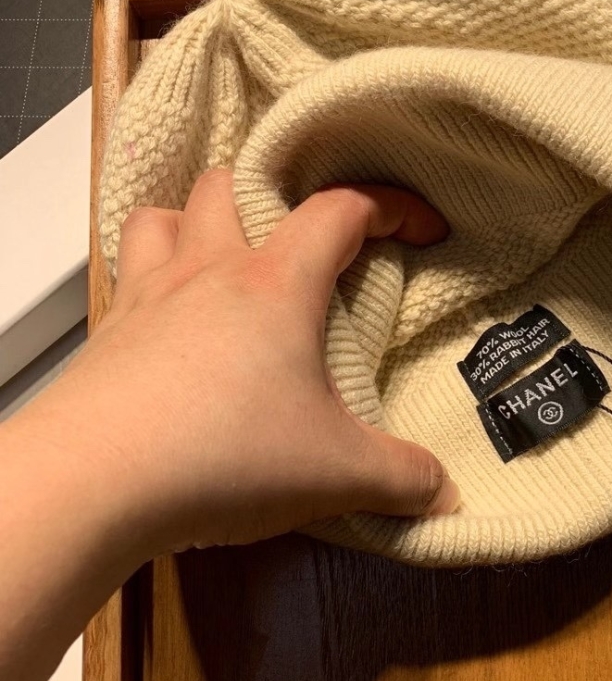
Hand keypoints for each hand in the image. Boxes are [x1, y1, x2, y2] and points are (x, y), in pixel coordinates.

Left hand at [29, 169, 460, 554]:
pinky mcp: (108, 334)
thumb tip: (448, 494)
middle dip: (276, 200)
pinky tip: (173, 326)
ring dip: (198, 224)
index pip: (341, 210)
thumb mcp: (337, 474)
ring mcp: (149, 296)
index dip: (391, 207)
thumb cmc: (228, 455)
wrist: (93, 483)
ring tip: (224, 264)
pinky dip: (154, 276)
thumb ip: (403, 478)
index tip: (423, 231)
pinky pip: (129, 274)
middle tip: (301, 250)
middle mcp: (209, 271)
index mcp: (277, 284)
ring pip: (165, 216)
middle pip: (235, 187)